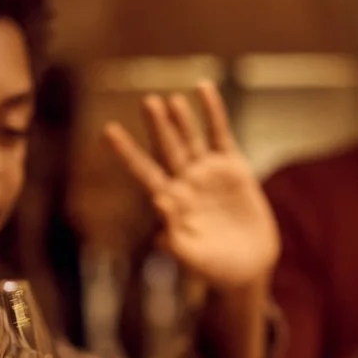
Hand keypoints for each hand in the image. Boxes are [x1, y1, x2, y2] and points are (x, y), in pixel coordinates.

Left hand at [104, 82, 280, 294]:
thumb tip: (159, 203)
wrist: (248, 268)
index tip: (109, 130)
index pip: (145, 171)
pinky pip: (221, 134)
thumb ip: (174, 237)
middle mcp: (185, 182)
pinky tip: (204, 89)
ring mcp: (208, 173)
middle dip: (158, 126)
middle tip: (147, 101)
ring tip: (171, 99)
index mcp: (170, 202)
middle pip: (167, 148)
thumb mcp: (193, 258)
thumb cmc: (216, 268)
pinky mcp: (234, 168)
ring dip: (181, 118)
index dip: (128, 152)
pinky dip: (213, 112)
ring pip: (191, 138)